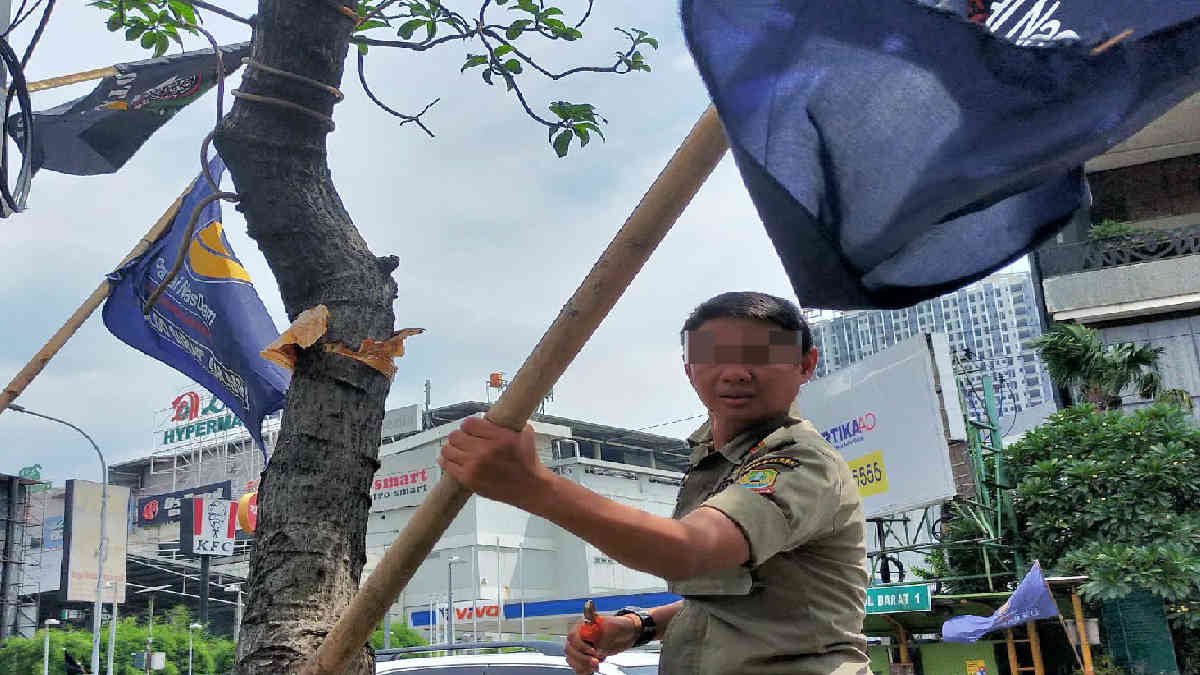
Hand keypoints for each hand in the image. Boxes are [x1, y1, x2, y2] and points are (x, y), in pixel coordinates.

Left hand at [438, 416, 552, 507]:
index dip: (469, 425)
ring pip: (448, 449)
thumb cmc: (528, 462)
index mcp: (499, 437)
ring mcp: (475, 466)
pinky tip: (451, 459)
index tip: (471, 429)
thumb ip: (507, 423)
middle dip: (460, 436)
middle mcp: (485, 450)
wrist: (530, 488)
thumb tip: (494, 415)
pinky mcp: (469, 479)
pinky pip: (447, 465)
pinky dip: (447, 461)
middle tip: (464, 439)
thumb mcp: (524, 433)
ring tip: (458, 449)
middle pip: (456, 435)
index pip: (469, 423)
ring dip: (452, 447)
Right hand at [566, 614, 639, 673]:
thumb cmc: (619, 626)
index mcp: (582, 626)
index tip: (594, 651)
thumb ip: (597, 622)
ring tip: (596, 665)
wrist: (626, 635)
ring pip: (571, 659)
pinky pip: (577, 666)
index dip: (581, 646)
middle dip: (582, 658)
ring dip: (582, 665)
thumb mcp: (610, 623)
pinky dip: (582, 670)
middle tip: (596, 662)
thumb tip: (588, 605)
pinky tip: (590, 669)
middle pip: (570, 650)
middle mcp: (579, 637)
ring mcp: (580, 648)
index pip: (573, 637)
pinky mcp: (584, 657)